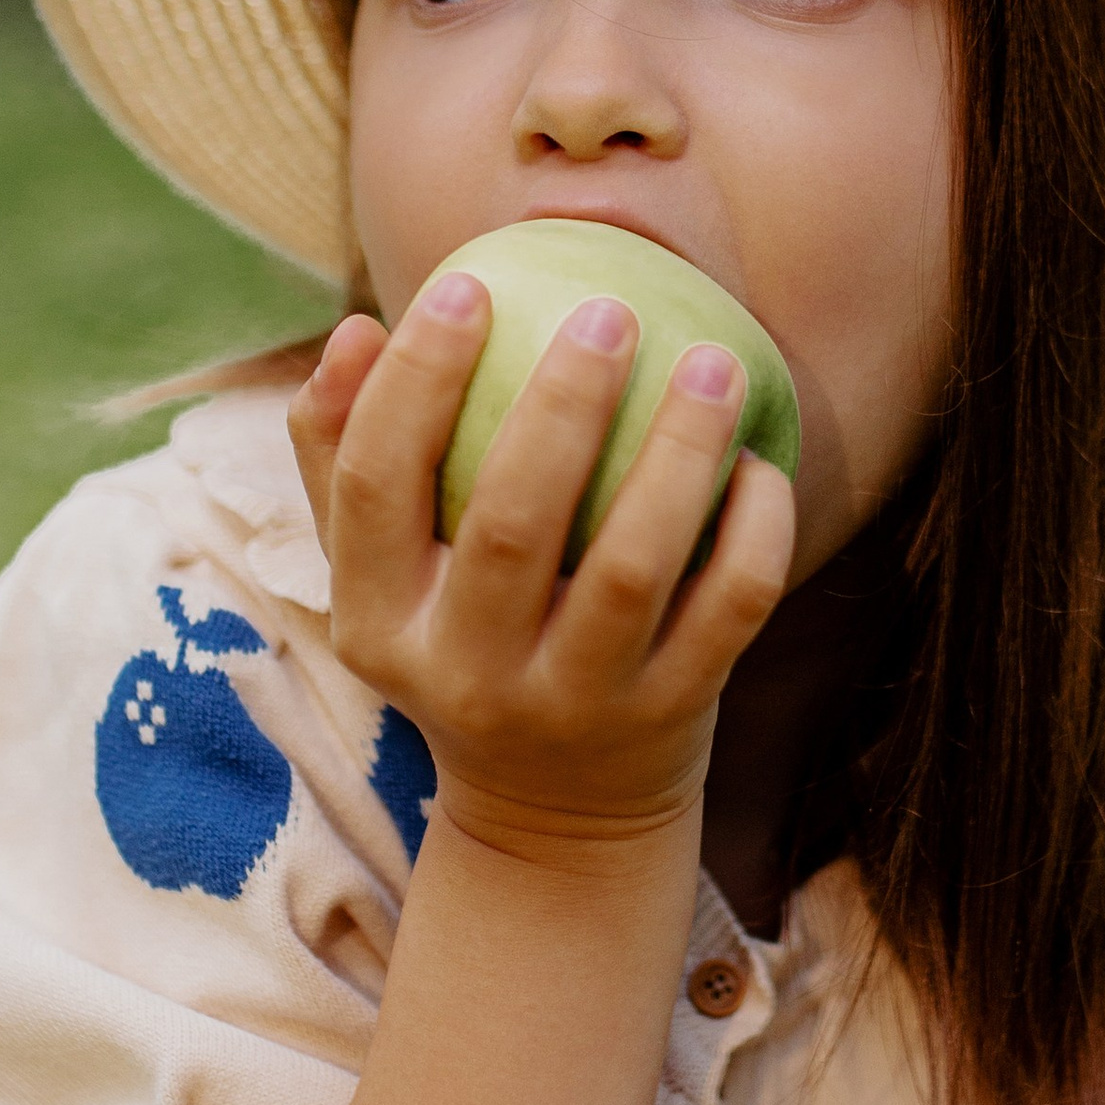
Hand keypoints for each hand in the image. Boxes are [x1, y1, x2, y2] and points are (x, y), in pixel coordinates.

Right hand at [288, 276, 793, 847]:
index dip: (412, 382)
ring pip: (630, 568)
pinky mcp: (669, 718)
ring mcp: (573, 704)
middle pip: (510, 524)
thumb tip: (354, 329)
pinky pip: (727, 614)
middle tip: (609, 310)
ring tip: (714, 361)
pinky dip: (751, 535)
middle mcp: (466, 674)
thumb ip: (345, 455)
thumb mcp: (382, 576)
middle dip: (562, 406)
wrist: (554, 818)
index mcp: (379, 623)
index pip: (375, 487)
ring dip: (677, 454)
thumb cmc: (461, 640)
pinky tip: (759, 464)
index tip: (467, 286)